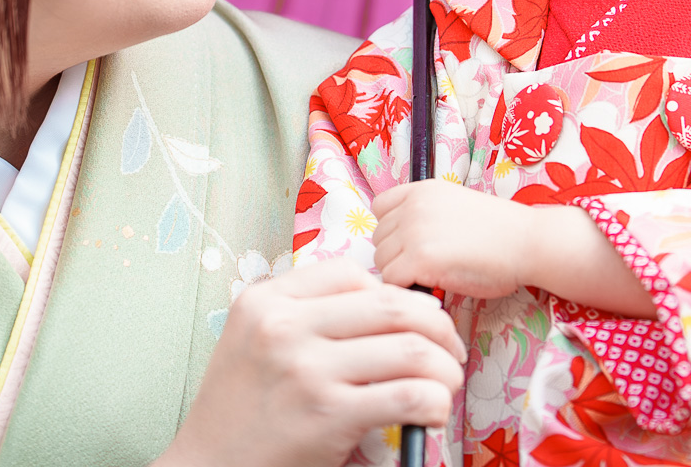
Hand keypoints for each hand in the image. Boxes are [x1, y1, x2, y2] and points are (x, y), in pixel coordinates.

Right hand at [159, 258, 465, 466]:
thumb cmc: (239, 407)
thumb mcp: (252, 338)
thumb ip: (301, 311)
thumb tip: (380, 299)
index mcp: (266, 300)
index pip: (351, 274)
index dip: (394, 294)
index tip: (413, 319)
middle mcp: (285, 326)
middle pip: (391, 305)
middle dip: (437, 326)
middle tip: (450, 349)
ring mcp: (306, 369)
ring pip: (410, 348)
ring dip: (444, 367)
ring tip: (447, 383)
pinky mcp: (328, 415)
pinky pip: (407, 395)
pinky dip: (435, 402)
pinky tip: (433, 412)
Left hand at [372, 179, 535, 298]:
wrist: (527, 242)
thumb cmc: (499, 231)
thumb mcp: (456, 204)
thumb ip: (426, 214)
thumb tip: (400, 239)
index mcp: (422, 189)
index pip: (380, 207)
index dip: (392, 229)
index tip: (412, 244)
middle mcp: (413, 206)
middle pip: (379, 238)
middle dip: (397, 255)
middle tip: (426, 267)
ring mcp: (414, 231)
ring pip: (382, 261)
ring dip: (401, 274)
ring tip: (431, 277)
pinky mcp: (420, 259)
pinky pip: (392, 280)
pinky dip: (407, 288)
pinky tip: (431, 287)